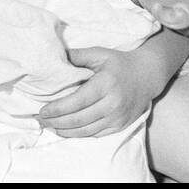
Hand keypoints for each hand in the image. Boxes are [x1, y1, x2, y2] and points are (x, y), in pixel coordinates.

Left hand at [36, 47, 159, 137]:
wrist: (147, 75)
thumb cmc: (119, 63)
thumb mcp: (100, 54)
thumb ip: (77, 56)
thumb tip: (54, 58)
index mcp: (106, 84)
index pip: (77, 101)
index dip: (57, 109)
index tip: (42, 110)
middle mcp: (113, 103)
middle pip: (78, 119)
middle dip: (56, 122)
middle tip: (40, 120)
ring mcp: (117, 117)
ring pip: (85, 130)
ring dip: (65, 131)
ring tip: (50, 126)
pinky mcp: (120, 125)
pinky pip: (95, 134)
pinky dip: (79, 134)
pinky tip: (67, 130)